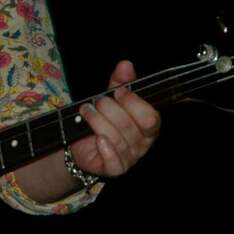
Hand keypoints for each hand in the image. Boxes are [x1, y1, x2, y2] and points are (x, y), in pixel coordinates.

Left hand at [69, 60, 159, 177]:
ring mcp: (131, 157)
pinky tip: (98, 139)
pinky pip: (114, 162)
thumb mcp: (111, 98)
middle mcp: (143, 143)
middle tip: (97, 102)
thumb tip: (126, 64)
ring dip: (97, 121)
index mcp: (148, 125)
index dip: (133, 102)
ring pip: (116, 138)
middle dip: (110, 109)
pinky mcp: (116, 169)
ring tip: (86, 111)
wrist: (83, 144)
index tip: (118, 91)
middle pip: (130, 125)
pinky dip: (106, 149)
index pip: (150, 116)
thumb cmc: (103, 119)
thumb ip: (119, 82)